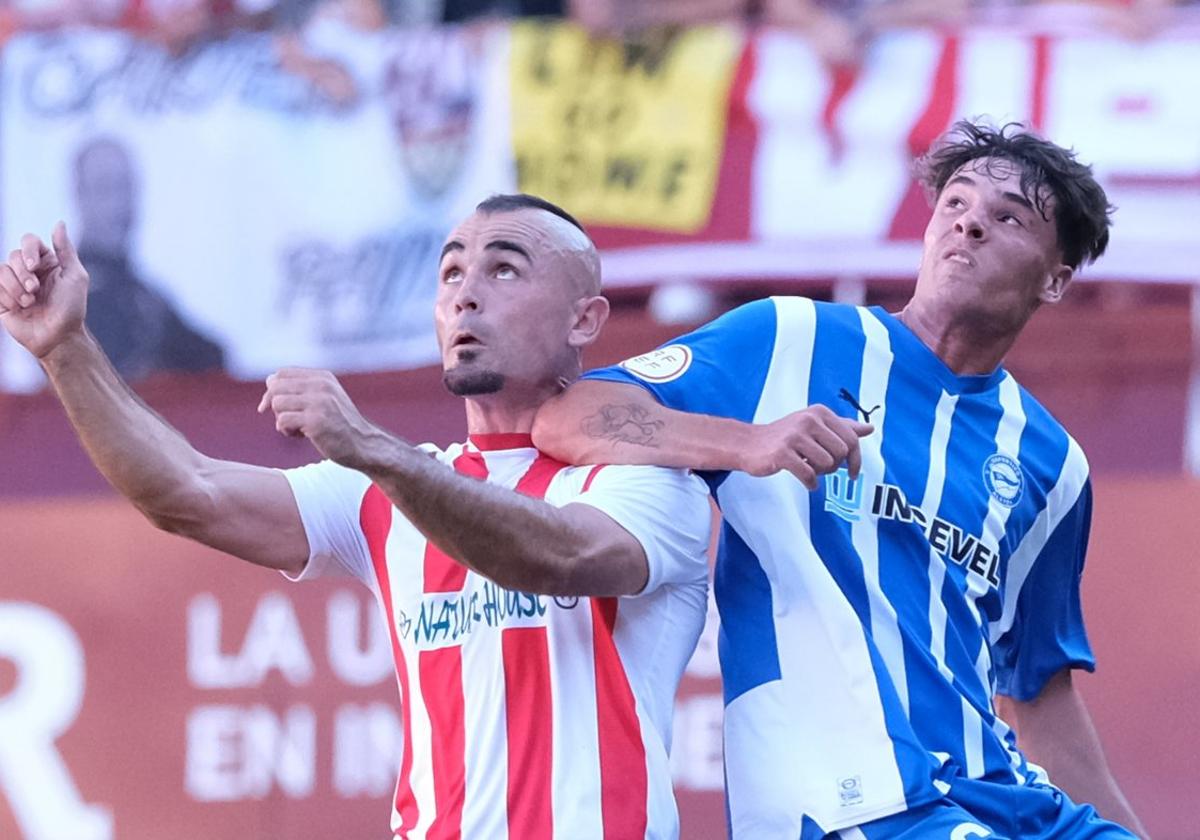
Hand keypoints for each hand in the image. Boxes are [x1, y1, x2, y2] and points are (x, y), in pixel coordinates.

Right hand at [0, 223, 87, 358]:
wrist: (58, 337)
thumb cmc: (71, 308)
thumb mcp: (75, 276)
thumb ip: (66, 249)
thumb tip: (59, 223)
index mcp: (47, 262)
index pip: (29, 240)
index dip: (28, 250)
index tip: (34, 266)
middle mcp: (29, 271)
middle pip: (14, 255)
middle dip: (23, 274)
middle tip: (35, 289)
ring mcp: (14, 284)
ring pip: (2, 270)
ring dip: (16, 287)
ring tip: (30, 302)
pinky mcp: (2, 298)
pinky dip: (7, 297)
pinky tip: (19, 308)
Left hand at [258, 368, 377, 465]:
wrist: (364, 445)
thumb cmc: (339, 424)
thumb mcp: (327, 397)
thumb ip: (304, 388)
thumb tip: (270, 381)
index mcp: (323, 377)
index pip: (282, 373)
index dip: (272, 389)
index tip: (272, 406)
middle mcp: (322, 385)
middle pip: (276, 387)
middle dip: (274, 405)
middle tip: (288, 419)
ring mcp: (319, 403)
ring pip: (277, 403)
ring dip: (281, 419)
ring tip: (297, 428)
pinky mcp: (316, 421)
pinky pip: (282, 421)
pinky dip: (286, 431)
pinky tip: (301, 436)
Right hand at [741, 405, 871, 489]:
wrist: (748, 444)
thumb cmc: (785, 437)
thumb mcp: (814, 426)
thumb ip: (842, 427)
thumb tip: (869, 429)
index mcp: (819, 413)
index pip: (851, 439)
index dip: (856, 459)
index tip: (853, 473)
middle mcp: (808, 420)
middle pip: (841, 453)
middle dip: (834, 466)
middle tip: (820, 468)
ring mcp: (794, 436)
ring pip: (826, 464)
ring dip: (820, 474)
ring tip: (808, 469)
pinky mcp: (782, 454)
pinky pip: (808, 475)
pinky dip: (810, 483)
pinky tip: (806, 481)